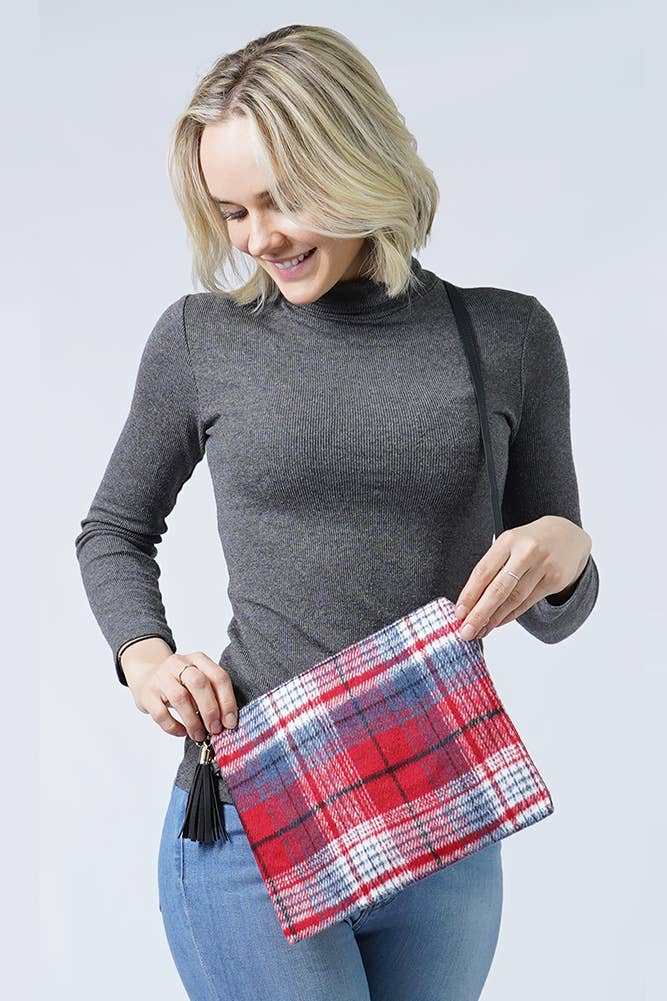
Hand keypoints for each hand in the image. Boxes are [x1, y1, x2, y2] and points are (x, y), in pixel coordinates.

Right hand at [126, 649, 238, 741]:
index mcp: (198, 659)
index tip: (230, 722)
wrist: (146, 675)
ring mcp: (161, 678)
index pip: (218, 676)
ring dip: (193, 721)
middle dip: (210, 710)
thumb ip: (212, 694)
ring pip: (180, 698)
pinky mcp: (147, 694)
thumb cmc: (179, 682)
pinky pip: (161, 713)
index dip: (227, 701)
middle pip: (199, 683)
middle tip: (216, 729)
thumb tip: (227, 721)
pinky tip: (182, 732)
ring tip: (199, 735)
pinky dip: (174, 726)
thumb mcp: (197, 678)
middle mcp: (179, 664)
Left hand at [453, 515, 591, 640]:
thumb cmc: (530, 542)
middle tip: (466, 631)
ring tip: (480, 631)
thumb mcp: (509, 544)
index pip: (483, 571)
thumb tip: (470, 600)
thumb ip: (492, 567)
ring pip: (513, 599)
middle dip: (480, 613)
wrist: (568, 535)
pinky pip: (527, 603)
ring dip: (494, 618)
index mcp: (508, 540)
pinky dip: (510, 615)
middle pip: (498, 589)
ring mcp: (543, 567)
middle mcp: (526, 552)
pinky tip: (497, 623)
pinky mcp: (555, 580)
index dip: (469, 595)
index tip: (458, 613)